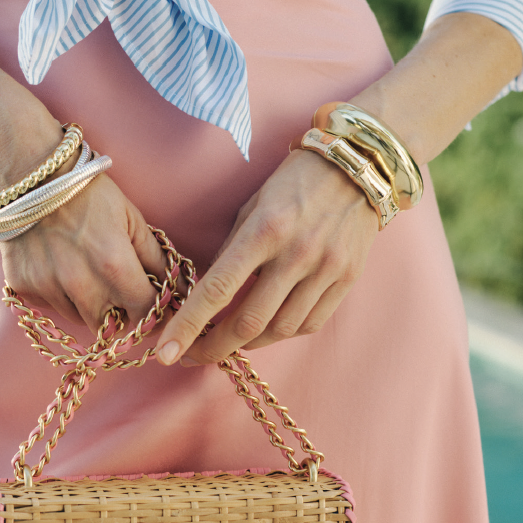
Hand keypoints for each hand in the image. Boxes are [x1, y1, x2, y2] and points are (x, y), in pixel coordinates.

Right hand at [0, 173, 169, 331]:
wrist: (29, 174)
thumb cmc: (88, 192)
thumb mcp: (131, 220)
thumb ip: (157, 260)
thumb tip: (183, 292)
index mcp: (114, 265)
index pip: (145, 313)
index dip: (155, 312)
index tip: (155, 306)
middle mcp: (80, 284)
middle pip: (112, 326)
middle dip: (122, 314)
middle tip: (121, 291)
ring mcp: (48, 287)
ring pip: (80, 319)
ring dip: (90, 307)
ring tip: (88, 273)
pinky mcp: (22, 287)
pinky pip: (50, 308)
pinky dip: (60, 297)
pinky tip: (60, 268)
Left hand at [155, 149, 377, 364]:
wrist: (356, 168)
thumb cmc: (294, 183)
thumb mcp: (253, 206)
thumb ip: (233, 251)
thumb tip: (210, 295)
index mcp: (264, 230)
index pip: (218, 290)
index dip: (188, 327)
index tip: (166, 352)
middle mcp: (297, 254)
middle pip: (249, 322)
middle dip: (216, 347)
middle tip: (195, 354)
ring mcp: (326, 269)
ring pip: (280, 329)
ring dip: (250, 342)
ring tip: (233, 338)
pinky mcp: (347, 279)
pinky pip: (310, 323)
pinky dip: (284, 331)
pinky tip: (271, 325)